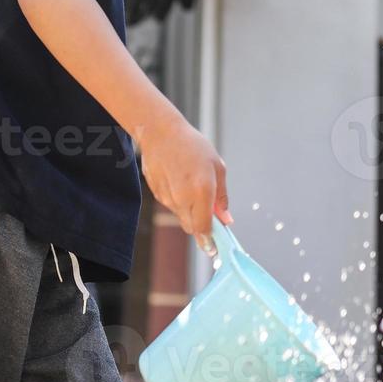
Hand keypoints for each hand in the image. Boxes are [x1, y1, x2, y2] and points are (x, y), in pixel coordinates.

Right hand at [135, 108, 232, 255]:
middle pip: (192, 228)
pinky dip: (179, 201)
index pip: (204, 228)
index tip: (214, 248)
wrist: (161, 133)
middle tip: (210, 216)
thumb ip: (222, 197)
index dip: (209, 241)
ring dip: (191, 212)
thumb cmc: (193, 146)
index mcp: (201, 192)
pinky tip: (181, 182)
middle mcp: (182, 199)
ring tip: (194, 186)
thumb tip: (226, 219)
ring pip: (182, 217)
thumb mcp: (217, 167)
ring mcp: (167, 198)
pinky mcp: (156, 195)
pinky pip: (172, 206)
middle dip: (202, 227)